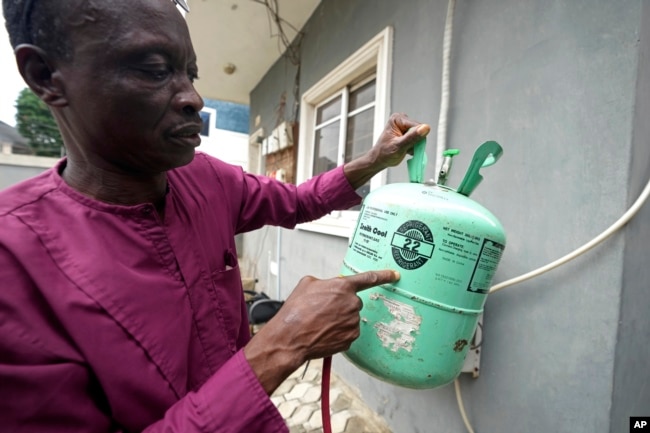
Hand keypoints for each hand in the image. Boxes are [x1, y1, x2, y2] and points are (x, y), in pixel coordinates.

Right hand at [243, 270, 399, 393]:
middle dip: (341, 304)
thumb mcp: (307, 284)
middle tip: (322, 309)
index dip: (384, 275)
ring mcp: (353, 322)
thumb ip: (325, 282)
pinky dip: (338, 332)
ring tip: (319, 322)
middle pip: (353, 301)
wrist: (290, 337)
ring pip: (350, 317)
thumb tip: (329, 286)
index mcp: (343, 287)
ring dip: (339, 318)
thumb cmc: (296, 311)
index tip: (394, 274)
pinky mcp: (351, 338)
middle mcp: (352, 304)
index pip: (369, 278)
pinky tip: (324, 331)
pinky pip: (348, 331)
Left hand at [344, 113, 430, 188]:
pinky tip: (406, 149)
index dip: (416, 138)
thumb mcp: (399, 146)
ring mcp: (405, 126)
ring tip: (405, 149)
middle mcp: (402, 120)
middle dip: (415, 141)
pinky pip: (418, 138)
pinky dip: (414, 146)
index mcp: (397, 119)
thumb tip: (425, 128)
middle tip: (406, 149)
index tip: (408, 146)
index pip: (417, 126)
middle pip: (419, 130)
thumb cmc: (384, 153)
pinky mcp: (408, 132)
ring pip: (420, 135)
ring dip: (415, 145)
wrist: (379, 160)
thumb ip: (412, 137)